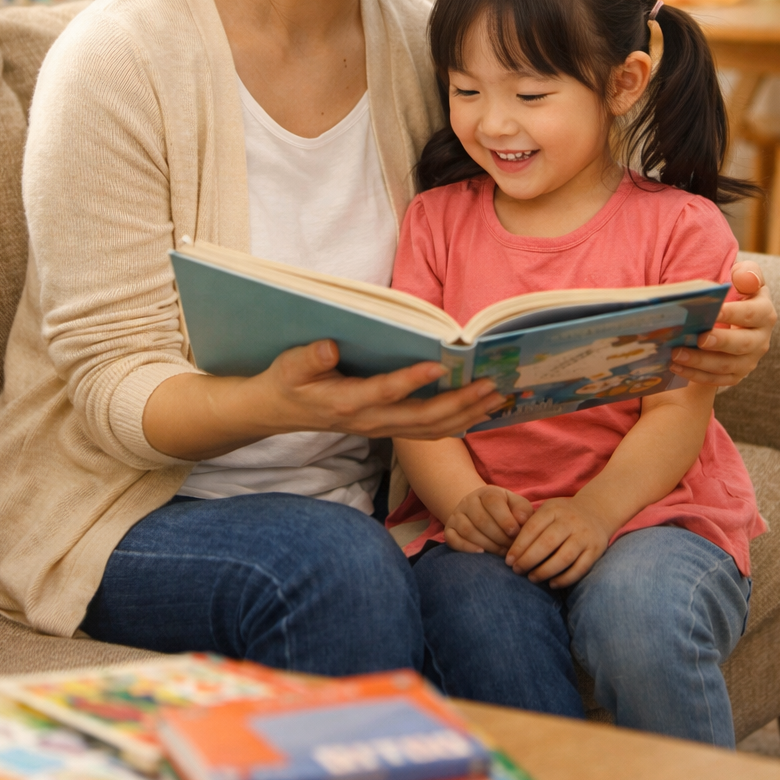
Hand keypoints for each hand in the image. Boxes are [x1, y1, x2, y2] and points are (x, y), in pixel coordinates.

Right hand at [245, 341, 506, 442]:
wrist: (281, 411)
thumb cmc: (288, 382)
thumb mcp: (289, 366)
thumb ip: (308, 358)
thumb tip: (329, 347)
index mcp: (347, 402)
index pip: (386, 392)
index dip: (412, 381)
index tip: (440, 365)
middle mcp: (370, 421)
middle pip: (422, 419)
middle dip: (460, 402)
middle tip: (491, 384)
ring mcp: (382, 429)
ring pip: (432, 430)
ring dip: (468, 414)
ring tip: (498, 397)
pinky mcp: (389, 429)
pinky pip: (430, 432)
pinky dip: (459, 422)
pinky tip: (481, 411)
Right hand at [445, 485, 532, 555]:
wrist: (482, 512)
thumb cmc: (505, 511)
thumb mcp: (516, 505)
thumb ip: (522, 510)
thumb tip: (521, 520)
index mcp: (487, 492)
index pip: (493, 502)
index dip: (505, 519)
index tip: (515, 533)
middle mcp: (468, 501)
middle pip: (481, 519)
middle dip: (498, 536)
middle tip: (511, 548)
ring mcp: (456, 515)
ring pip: (468, 530)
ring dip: (487, 544)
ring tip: (501, 552)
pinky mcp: (449, 530)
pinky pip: (453, 539)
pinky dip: (466, 548)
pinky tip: (481, 553)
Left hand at [505, 497, 610, 587]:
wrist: (597, 511)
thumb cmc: (563, 515)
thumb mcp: (547, 511)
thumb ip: (531, 525)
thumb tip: (511, 551)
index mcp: (554, 510)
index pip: (533, 528)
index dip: (519, 546)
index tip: (508, 561)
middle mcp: (570, 521)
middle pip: (547, 543)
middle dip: (529, 560)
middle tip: (517, 570)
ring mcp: (585, 535)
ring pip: (564, 557)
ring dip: (545, 571)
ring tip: (532, 578)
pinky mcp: (596, 550)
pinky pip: (580, 568)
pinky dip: (565, 579)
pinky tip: (552, 584)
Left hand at [670, 263, 776, 387]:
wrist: (737, 318)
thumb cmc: (738, 293)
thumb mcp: (746, 277)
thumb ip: (748, 273)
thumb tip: (744, 278)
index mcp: (765, 313)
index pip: (752, 314)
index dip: (733, 313)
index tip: (714, 310)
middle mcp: (761, 340)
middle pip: (742, 344)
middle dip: (719, 342)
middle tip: (697, 337)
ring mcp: (749, 361)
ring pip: (726, 365)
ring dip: (700, 361)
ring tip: (675, 353)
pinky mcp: (735, 375)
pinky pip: (716, 379)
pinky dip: (695, 374)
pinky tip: (674, 366)